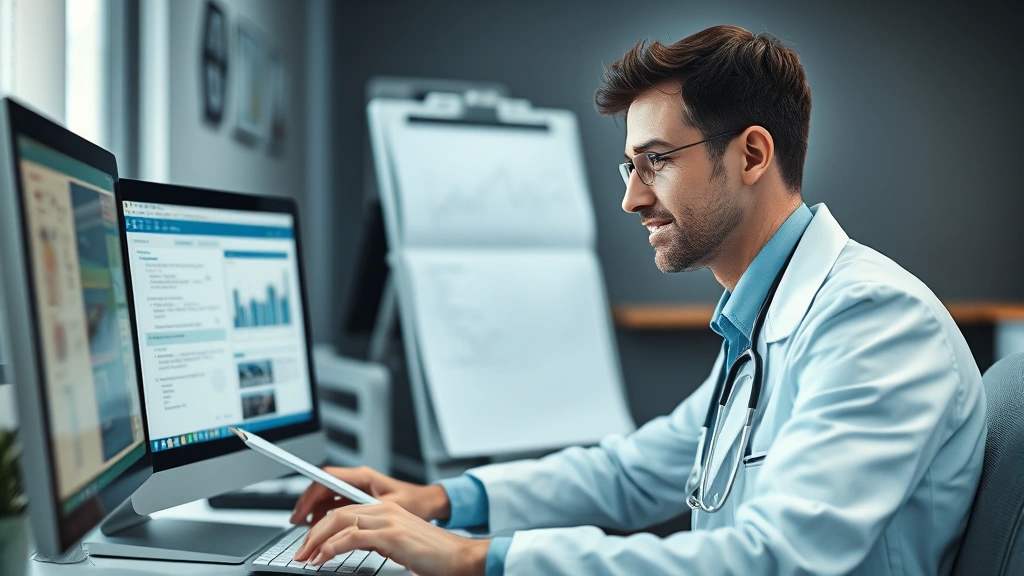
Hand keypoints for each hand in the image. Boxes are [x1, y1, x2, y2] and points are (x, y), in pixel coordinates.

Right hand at [290, 466, 450, 524]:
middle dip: (306, 505)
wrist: (431, 503)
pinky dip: (326, 515)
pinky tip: (321, 527)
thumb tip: (346, 523)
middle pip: (322, 488)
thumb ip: (367, 512)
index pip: (326, 479)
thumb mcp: (390, 508)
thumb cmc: (416, 502)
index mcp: (363, 477)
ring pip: (327, 497)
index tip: (299, 511)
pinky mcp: (360, 499)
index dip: (309, 495)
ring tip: (306, 529)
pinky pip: (336, 504)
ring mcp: (358, 489)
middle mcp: (358, 480)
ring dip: (314, 512)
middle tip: (296, 523)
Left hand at [293, 501, 489, 575]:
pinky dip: (332, 548)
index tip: (309, 543)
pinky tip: (322, 558)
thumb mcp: (398, 544)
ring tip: (306, 558)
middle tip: (300, 552)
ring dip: (317, 541)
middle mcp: (385, 510)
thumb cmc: (434, 555)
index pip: (344, 510)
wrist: (460, 557)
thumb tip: (351, 547)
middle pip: (337, 513)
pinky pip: (352, 538)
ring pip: (340, 522)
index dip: (322, 526)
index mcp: (386, 510)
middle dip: (313, 533)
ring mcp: (388, 520)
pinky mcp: (392, 536)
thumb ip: (377, 540)